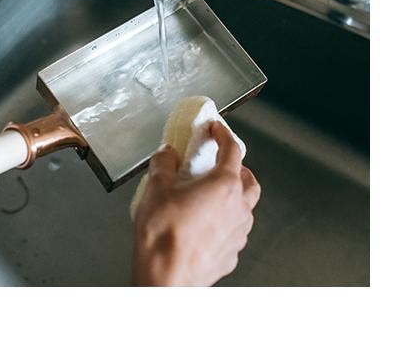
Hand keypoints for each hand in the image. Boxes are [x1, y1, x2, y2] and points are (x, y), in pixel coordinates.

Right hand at [132, 120, 260, 285]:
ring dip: (233, 196)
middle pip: (249, 180)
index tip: (216, 128)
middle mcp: (238, 208)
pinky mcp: (231, 254)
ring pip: (246, 208)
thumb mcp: (156, 186)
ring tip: (210, 194)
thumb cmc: (164, 236)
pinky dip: (225, 221)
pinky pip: (234, 231)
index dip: (223, 134)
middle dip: (237, 168)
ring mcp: (238, 234)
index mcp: (223, 185)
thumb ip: (164, 162)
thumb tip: (166, 153)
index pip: (231, 149)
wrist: (164, 278)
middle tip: (219, 164)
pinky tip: (206, 223)